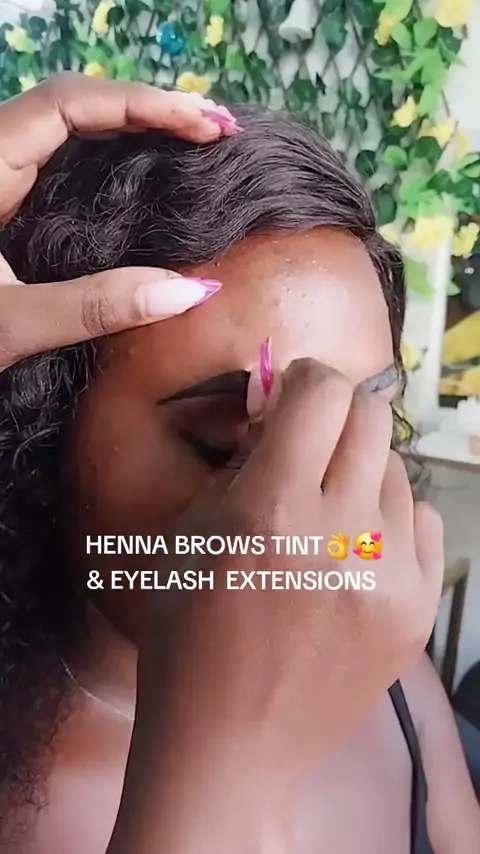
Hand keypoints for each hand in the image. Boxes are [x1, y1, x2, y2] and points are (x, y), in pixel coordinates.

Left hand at [0, 73, 234, 368]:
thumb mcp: (13, 326)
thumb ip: (95, 307)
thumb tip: (192, 292)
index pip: (68, 104)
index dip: (141, 103)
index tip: (203, 124)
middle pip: (77, 104)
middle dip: (151, 108)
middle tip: (218, 129)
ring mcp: (3, 182)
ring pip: (73, 130)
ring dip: (138, 127)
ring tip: (200, 137)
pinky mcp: (11, 207)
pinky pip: (69, 164)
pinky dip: (118, 158)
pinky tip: (154, 170)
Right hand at [109, 359, 443, 853]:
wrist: (230, 743)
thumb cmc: (189, 633)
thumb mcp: (192, 531)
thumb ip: (246, 461)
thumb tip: (285, 411)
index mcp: (273, 509)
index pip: (323, 390)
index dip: (305, 379)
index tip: (291, 399)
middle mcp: (343, 534)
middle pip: (372, 416)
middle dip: (336, 416)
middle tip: (310, 445)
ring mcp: (392, 575)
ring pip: (397, 470)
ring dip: (360, 473)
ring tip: (329, 513)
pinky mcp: (419, 609)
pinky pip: (421, 522)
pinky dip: (390, 520)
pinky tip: (357, 550)